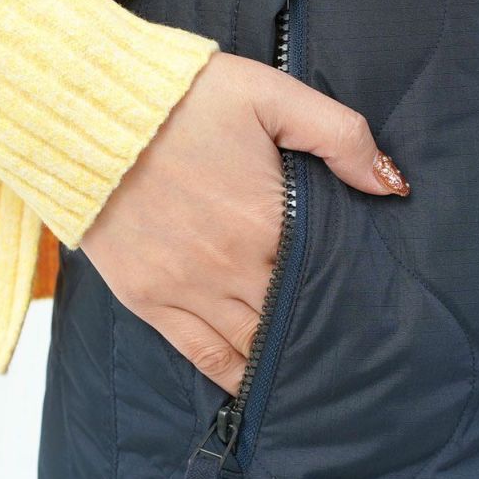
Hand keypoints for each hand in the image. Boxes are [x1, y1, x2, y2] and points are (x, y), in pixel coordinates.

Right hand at [79, 50, 409, 395]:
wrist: (87, 110)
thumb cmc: (184, 98)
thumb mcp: (273, 94)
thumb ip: (340, 137)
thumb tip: (391, 185)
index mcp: (270, 221)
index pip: (325, 276)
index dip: (348, 291)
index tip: (369, 307)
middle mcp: (233, 266)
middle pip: (292, 317)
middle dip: (318, 329)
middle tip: (348, 348)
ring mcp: (187, 287)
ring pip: (251, 345)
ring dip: (280, 357)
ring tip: (307, 370)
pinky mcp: (147, 298)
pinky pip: (199, 353)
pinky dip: (230, 375)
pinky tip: (252, 384)